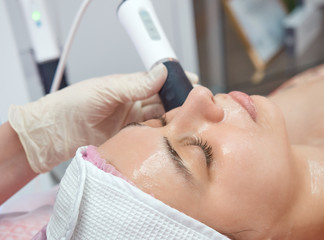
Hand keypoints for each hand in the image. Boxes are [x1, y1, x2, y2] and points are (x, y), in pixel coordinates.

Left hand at [8, 64, 197, 172]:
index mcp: (129, 87)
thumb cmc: (73, 105)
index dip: (176, 81)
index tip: (193, 82)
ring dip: (174, 117)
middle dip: (180, 100)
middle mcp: (134, 104)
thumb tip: (162, 72)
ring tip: (191, 118)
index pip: (158, 82)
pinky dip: (163, 133)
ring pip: (161, 117)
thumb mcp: (105, 90)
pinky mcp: (131, 140)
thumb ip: (134, 84)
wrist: (54, 133)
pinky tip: (174, 132)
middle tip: (198, 103)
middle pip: (163, 100)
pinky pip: (152, 135)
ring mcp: (133, 122)